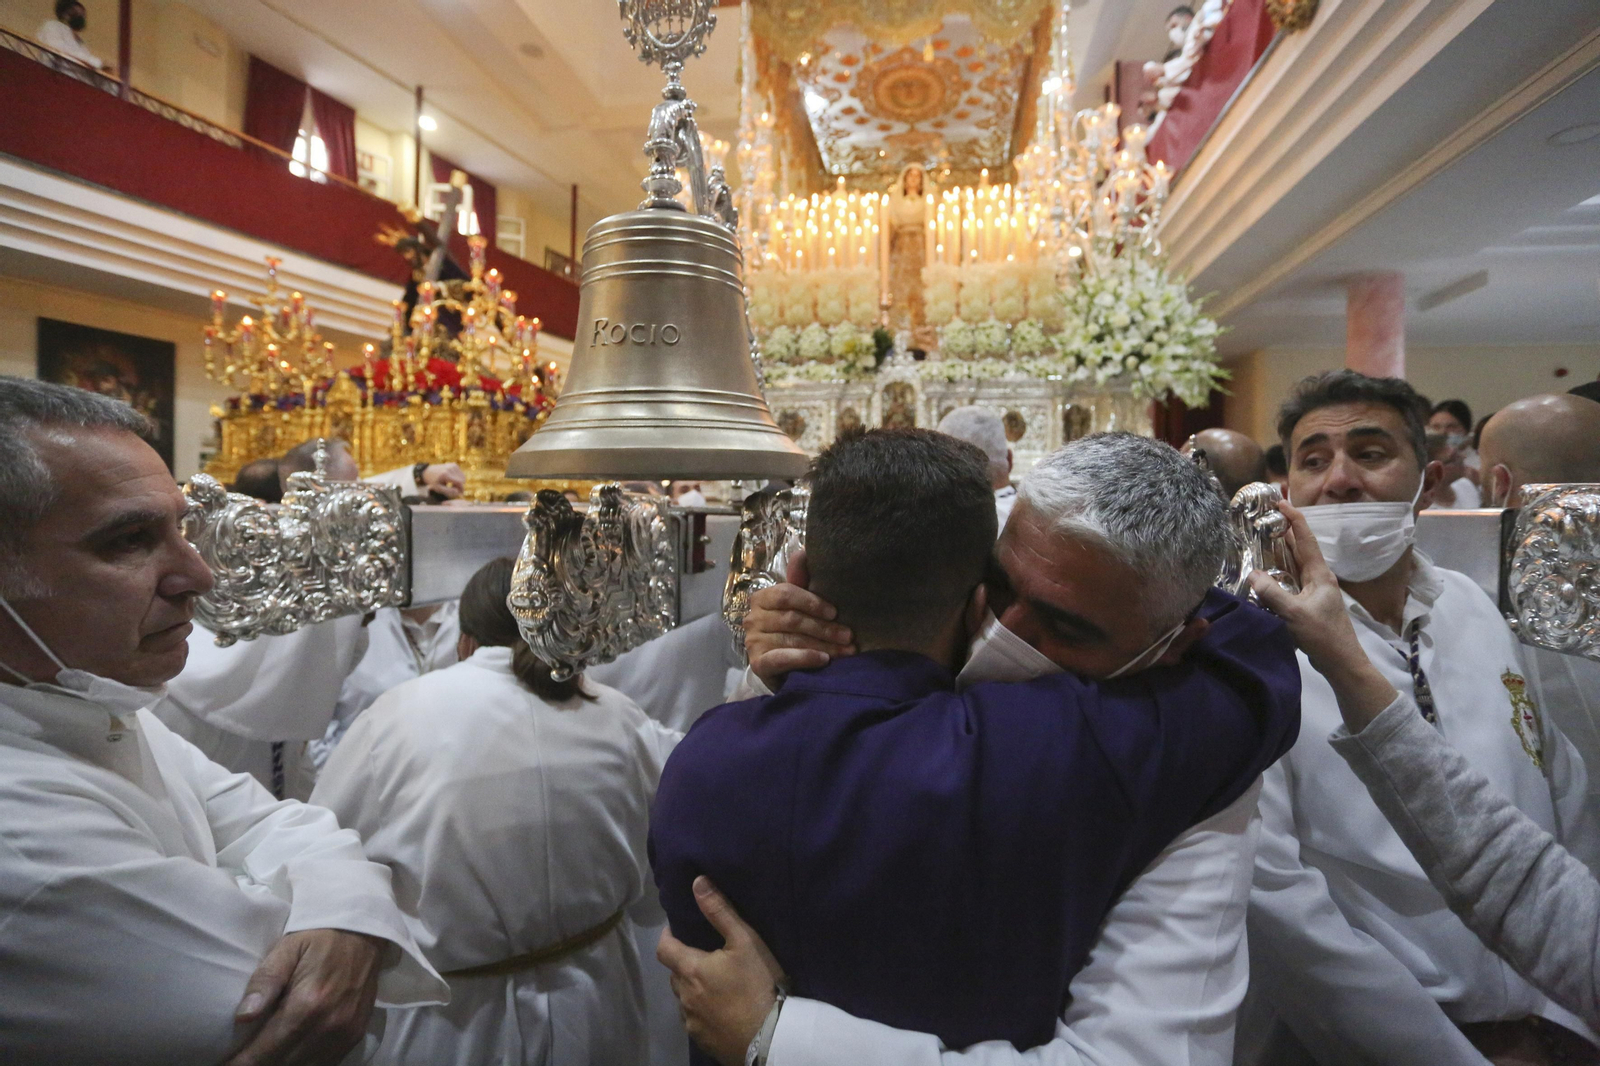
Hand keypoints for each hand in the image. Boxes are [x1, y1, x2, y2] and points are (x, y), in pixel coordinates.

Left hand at [227, 929, 384, 1065]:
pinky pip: (325, 1064)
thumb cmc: (319, 938)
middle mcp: (329, 1026)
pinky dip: (304, 1063)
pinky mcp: (355, 1036)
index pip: (264, 1052)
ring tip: (263, 1056)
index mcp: (307, 1005)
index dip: (241, 1062)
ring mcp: (345, 1034)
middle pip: (282, 1065)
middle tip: (241, 1059)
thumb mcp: (287, 949)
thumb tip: (243, 1017)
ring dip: (280, 1064)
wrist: (364, 933)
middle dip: (258, 1064)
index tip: (227, 1063)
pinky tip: (290, 1055)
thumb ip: (265, 981)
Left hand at [421, 463, 464, 498]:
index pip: (460, 482)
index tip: (460, 494)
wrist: (428, 472)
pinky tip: (452, 479)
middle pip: (463, 480)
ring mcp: (453, 465)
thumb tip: (458, 491)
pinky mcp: (454, 464)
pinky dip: (458, 477)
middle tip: (453, 489)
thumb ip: (448, 491)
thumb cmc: (434, 482)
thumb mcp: (438, 488)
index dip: (462, 489)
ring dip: (459, 482)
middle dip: (460, 486)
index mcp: (446, 475)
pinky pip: (461, 473)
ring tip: (451, 484)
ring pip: (463, 477)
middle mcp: (450, 468)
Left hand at [657, 877, 785, 1065]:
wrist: (771, 1038)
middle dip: (683, 962)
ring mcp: (691, 1021)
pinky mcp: (701, 1040)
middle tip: (704, 956)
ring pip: (683, 998)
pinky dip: (701, 1010)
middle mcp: (684, 996)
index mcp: (691, 970)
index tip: (676, 930)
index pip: (664, 949)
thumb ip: (719, 911)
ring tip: (713, 984)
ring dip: (691, 988)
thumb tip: (697, 882)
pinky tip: (719, 1009)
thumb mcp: (745, 941)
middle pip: (674, 974)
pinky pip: (693, 1020)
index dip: (667, 936)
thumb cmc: (758, 984)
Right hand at [744, 553, 853, 689]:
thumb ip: (801, 581)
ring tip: (846, 650)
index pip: (785, 594)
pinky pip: (782, 658)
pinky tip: (823, 660)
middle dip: (825, 628)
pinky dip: (804, 658)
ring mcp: (753, 641)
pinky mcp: (757, 663)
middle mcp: (753, 618)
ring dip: (823, 645)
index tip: (835, 612)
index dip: (811, 602)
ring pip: (792, 640)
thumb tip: (803, 552)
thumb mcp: (799, 605)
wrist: (781, 669)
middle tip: (849, 635)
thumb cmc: (793, 631)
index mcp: (762, 598)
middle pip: (792, 619)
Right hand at [1248, 502, 1397, 730]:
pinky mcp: (1310, 604)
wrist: (1343, 662)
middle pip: (1300, 548)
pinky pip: (1292, 580)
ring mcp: (1315, 591)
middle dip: (1284, 531)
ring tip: (1261, 540)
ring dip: (1280, 551)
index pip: (1305, 539)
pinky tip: (1266, 575)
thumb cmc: (1323, 635)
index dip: (1294, 518)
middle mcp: (1319, 578)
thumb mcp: (1294, 614)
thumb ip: (1273, 593)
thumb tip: (1253, 574)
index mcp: (1319, 574)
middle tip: (1263, 518)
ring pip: (1295, 564)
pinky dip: (1279, 571)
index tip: (1279, 502)